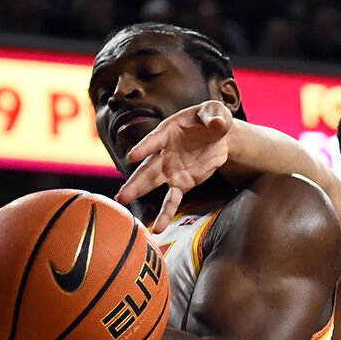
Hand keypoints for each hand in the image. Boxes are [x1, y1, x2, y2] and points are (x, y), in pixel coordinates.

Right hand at [115, 101, 233, 231]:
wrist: (218, 137)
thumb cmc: (213, 119)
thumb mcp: (216, 112)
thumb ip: (215, 116)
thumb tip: (218, 123)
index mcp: (169, 131)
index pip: (155, 140)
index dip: (145, 147)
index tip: (132, 156)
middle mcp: (164, 152)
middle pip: (148, 168)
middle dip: (135, 182)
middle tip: (122, 196)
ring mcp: (171, 169)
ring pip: (153, 184)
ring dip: (139, 195)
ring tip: (124, 205)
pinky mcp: (181, 183)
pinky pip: (172, 200)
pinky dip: (166, 213)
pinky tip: (158, 228)